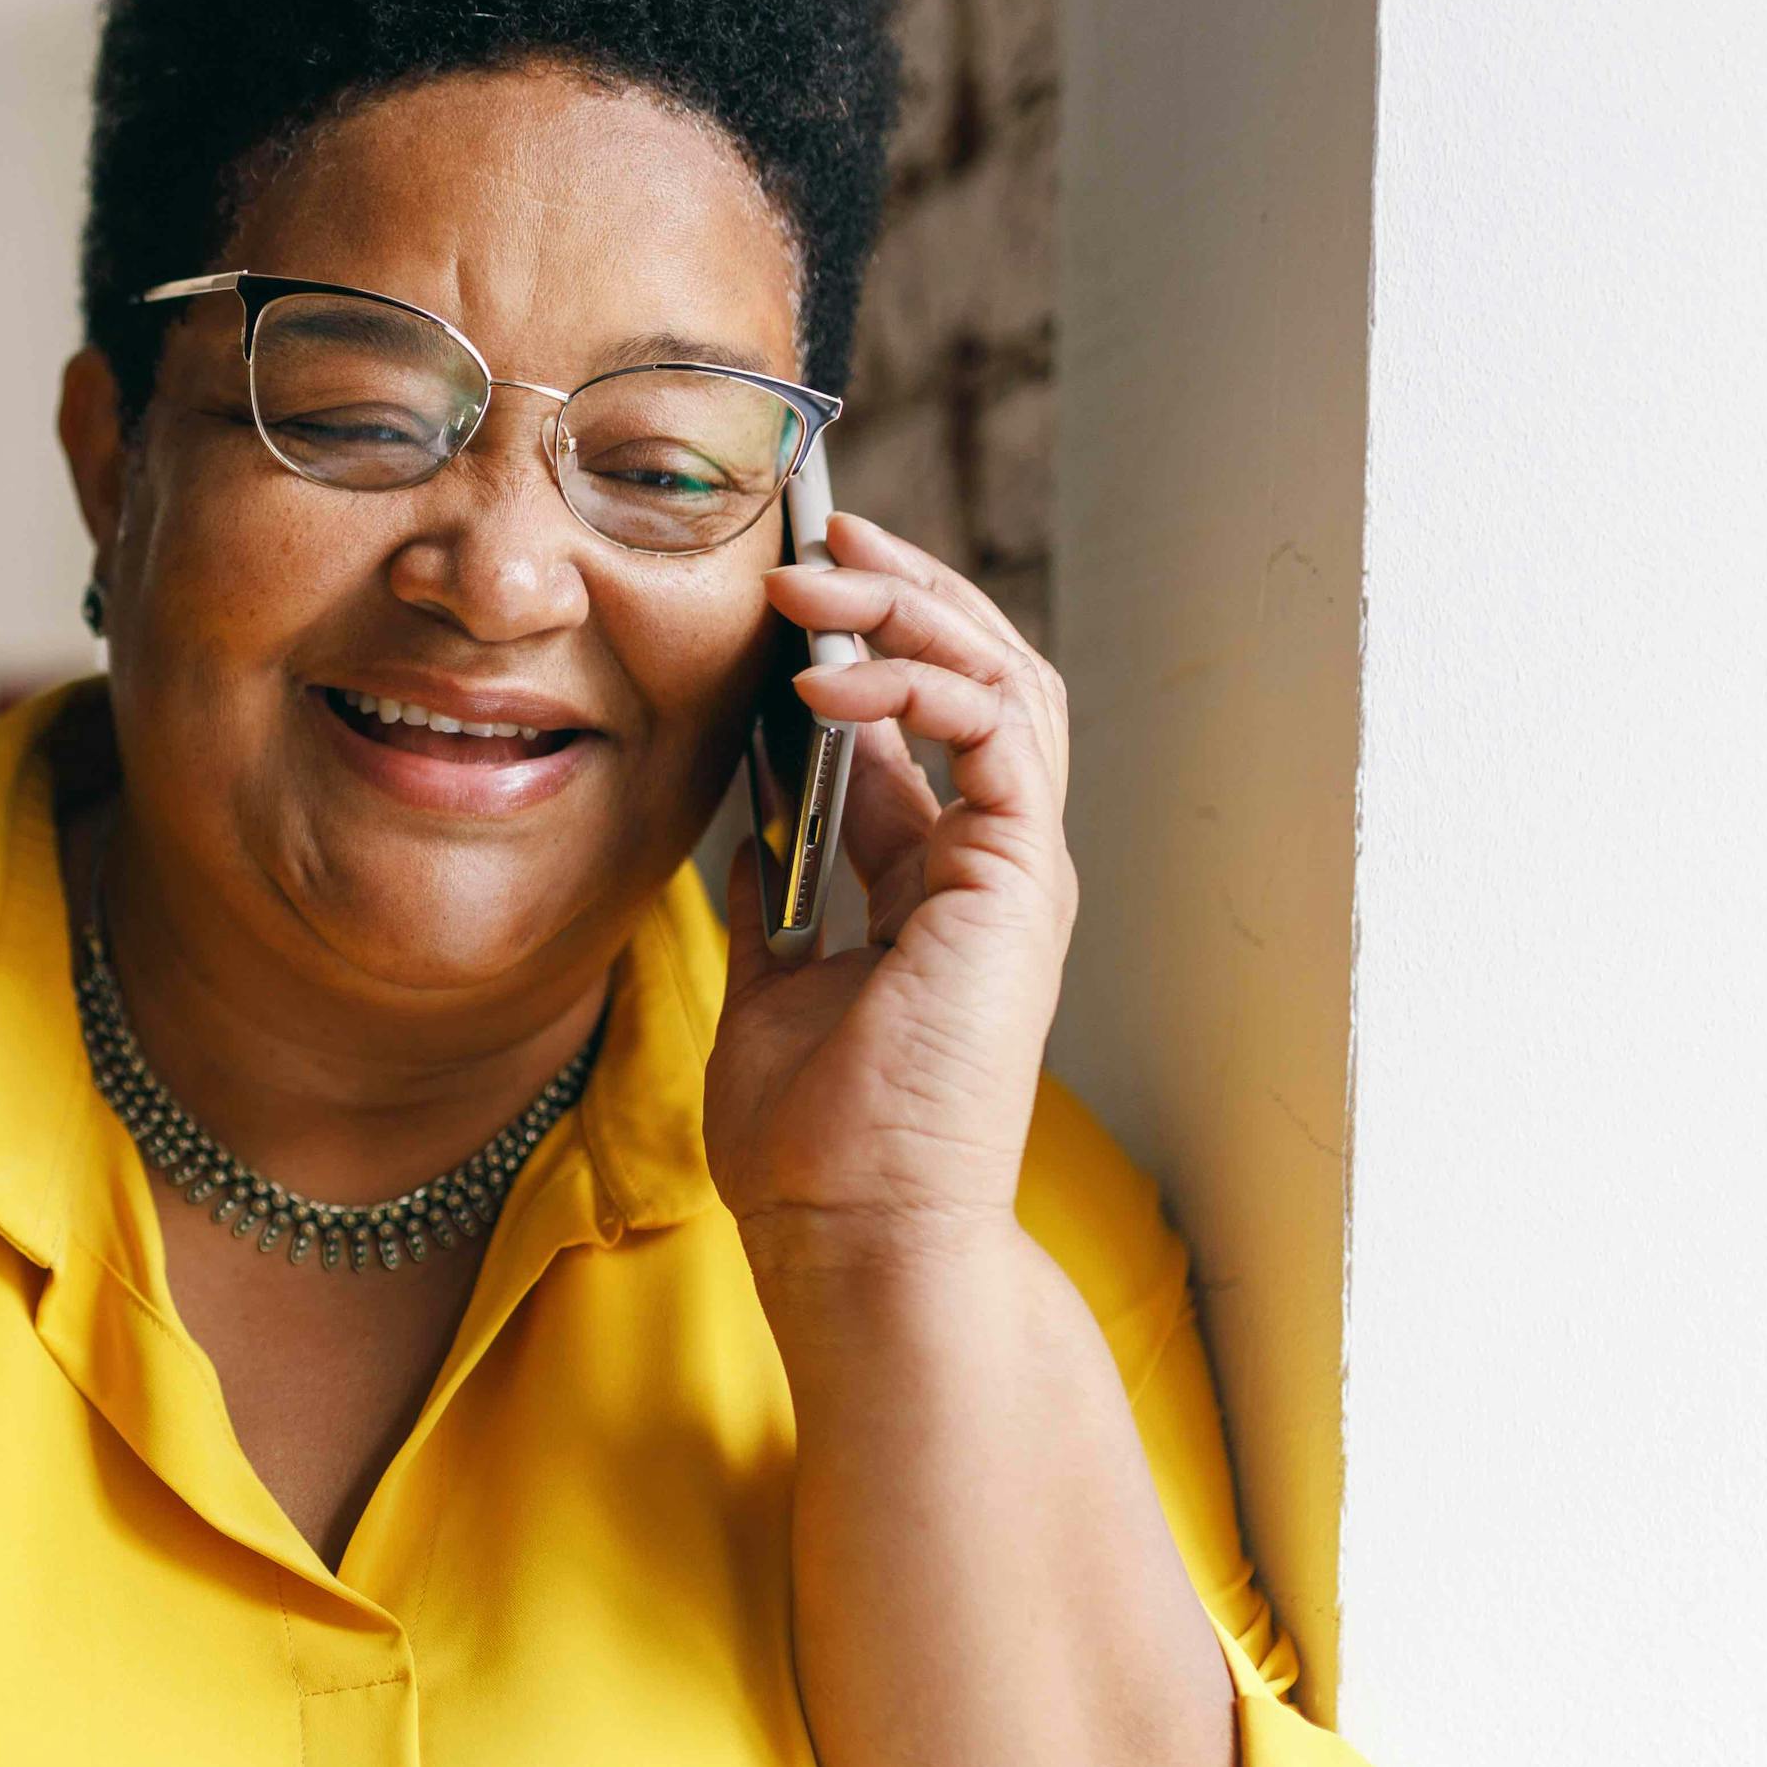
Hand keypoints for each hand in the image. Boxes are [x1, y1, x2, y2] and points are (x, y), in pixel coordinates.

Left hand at [704, 512, 1076, 1274]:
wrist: (853, 1230)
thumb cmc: (813, 1142)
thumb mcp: (770, 984)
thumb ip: (776, 893)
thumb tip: (749, 815)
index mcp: (938, 880)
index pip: (920, 718)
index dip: (861, 640)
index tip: (783, 587)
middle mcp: (991, 861)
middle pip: (976, 673)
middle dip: (898, 591)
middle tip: (812, 537)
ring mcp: (1014, 868)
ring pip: (1001, 678)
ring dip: (911, 611)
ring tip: (818, 577)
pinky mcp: (1017, 878)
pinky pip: (995, 731)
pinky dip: (923, 683)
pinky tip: (835, 679)